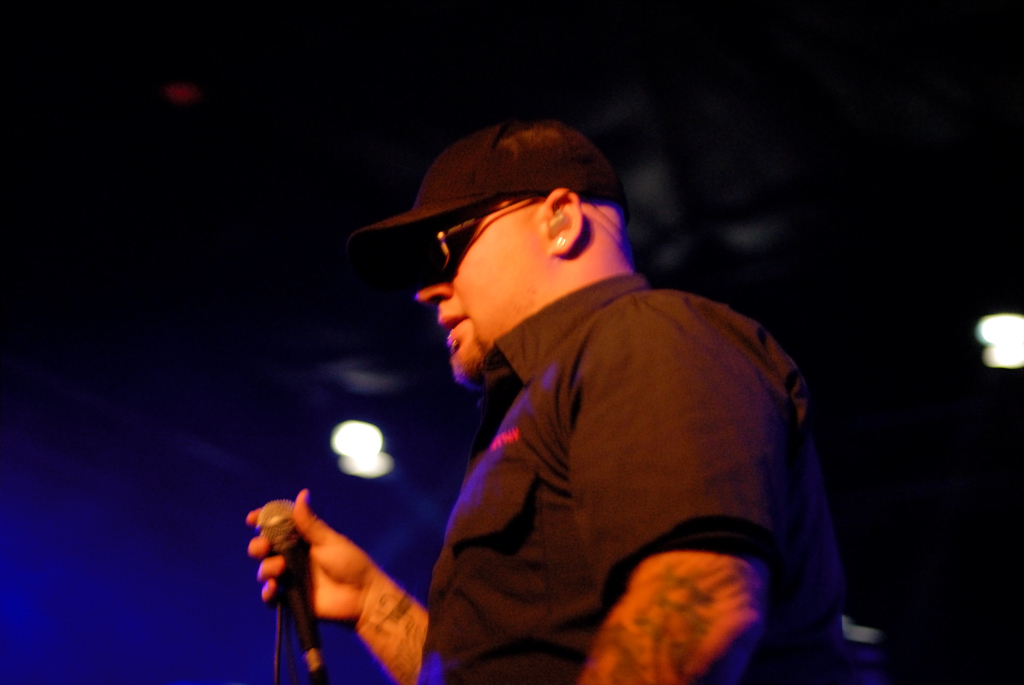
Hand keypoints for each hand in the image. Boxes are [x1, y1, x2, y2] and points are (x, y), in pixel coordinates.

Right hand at [247, 489, 380, 623]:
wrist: (361, 595)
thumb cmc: (350, 563)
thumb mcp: (329, 541)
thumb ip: (310, 523)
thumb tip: (302, 494)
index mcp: (302, 539)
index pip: (276, 526)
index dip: (262, 521)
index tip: (252, 518)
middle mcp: (293, 556)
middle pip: (264, 548)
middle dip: (258, 546)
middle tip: (264, 547)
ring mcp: (291, 577)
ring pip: (264, 570)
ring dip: (266, 568)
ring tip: (281, 569)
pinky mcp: (291, 597)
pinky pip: (270, 596)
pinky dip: (267, 593)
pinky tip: (274, 589)